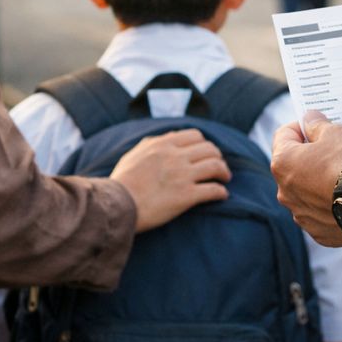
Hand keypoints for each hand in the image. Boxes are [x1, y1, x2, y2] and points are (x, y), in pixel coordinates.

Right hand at [111, 129, 230, 232]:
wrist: (117, 206)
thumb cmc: (121, 183)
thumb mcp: (133, 155)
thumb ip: (151, 144)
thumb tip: (168, 138)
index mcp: (163, 145)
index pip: (195, 135)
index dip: (204, 144)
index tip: (205, 153)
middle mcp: (175, 157)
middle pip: (210, 149)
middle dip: (217, 157)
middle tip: (219, 167)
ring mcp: (182, 176)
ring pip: (216, 166)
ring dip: (224, 172)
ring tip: (225, 179)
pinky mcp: (187, 196)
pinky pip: (213, 190)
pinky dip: (221, 192)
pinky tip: (222, 195)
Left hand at [270, 111, 341, 246]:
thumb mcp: (335, 132)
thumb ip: (316, 125)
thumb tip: (309, 119)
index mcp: (282, 163)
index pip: (283, 135)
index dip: (300, 127)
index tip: (315, 126)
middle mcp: (285, 192)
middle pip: (292, 166)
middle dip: (308, 156)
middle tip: (332, 150)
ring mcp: (301, 216)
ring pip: (304, 193)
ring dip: (317, 183)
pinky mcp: (319, 233)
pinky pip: (319, 214)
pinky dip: (329, 206)